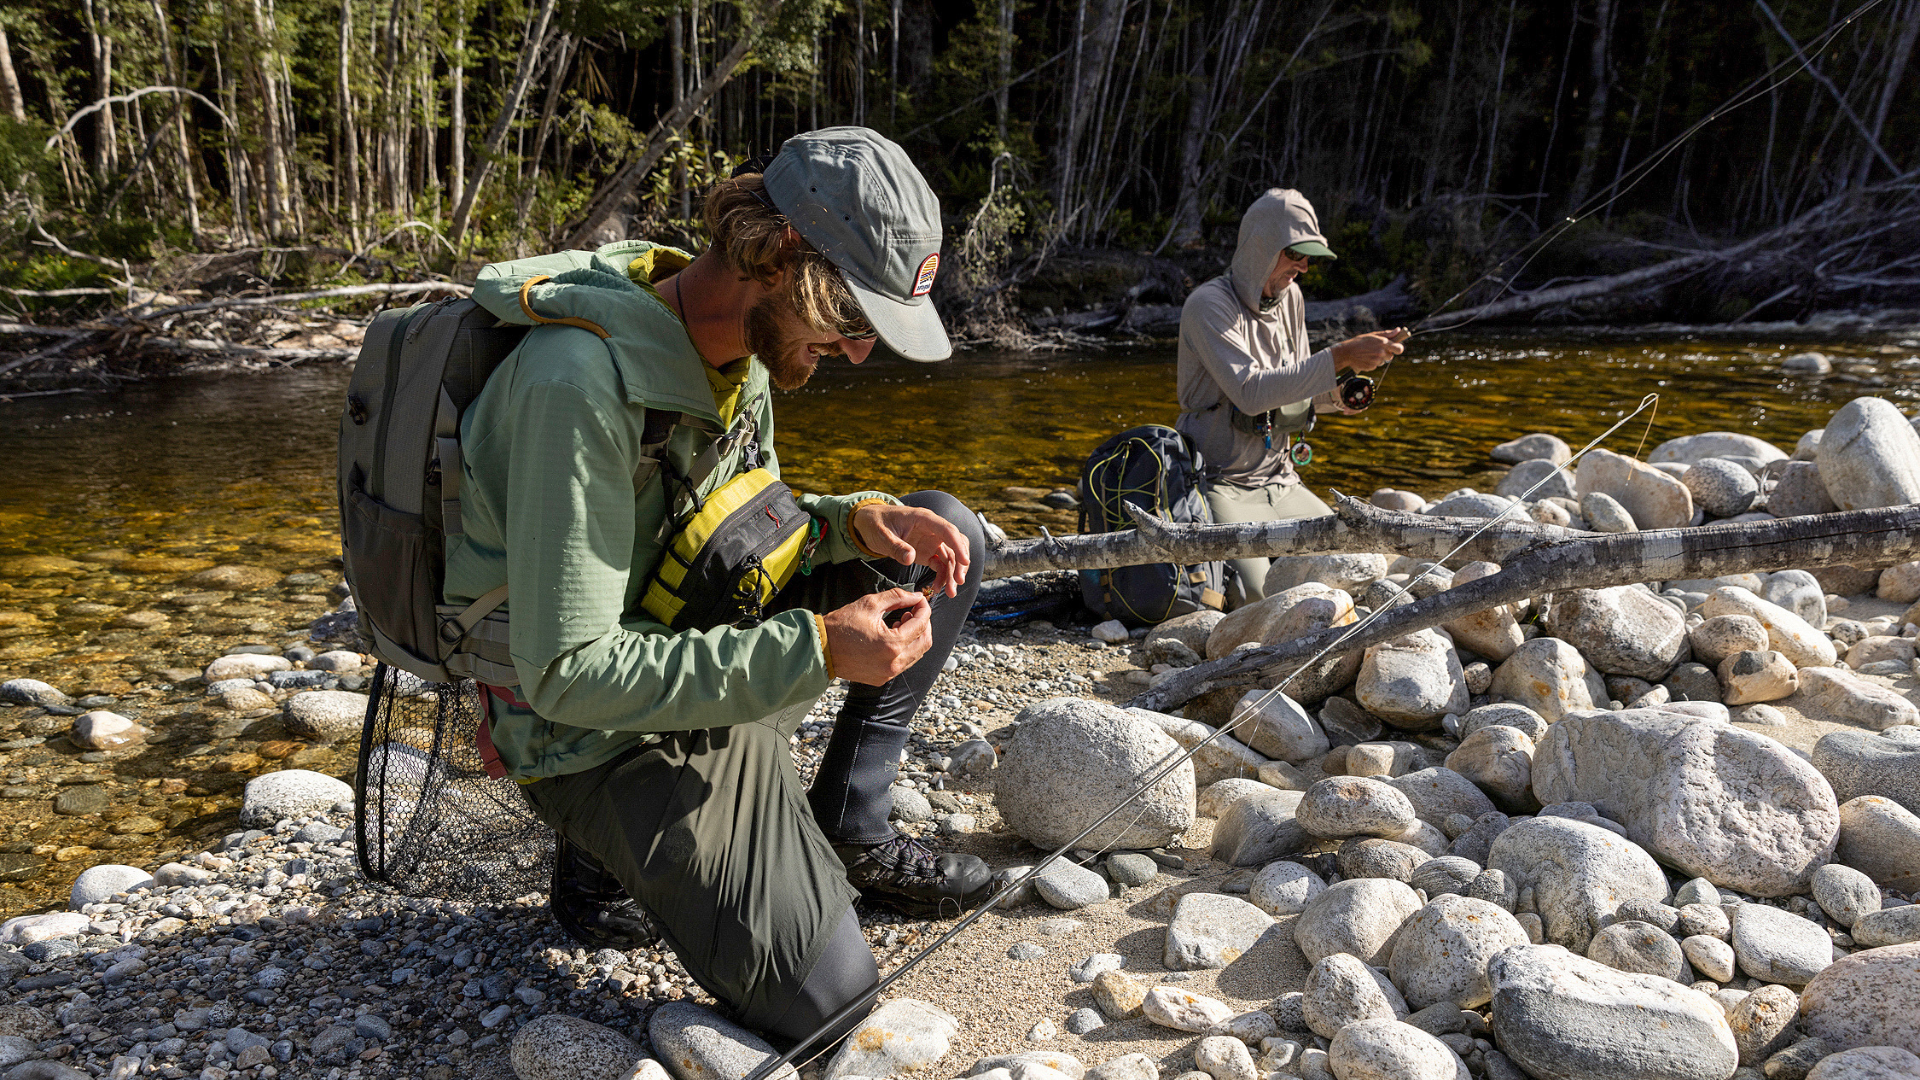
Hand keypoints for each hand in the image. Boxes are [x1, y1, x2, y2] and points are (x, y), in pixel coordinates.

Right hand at [823, 589, 931, 684]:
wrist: (820, 648)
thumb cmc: (842, 625)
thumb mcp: (870, 604)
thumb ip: (897, 597)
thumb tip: (916, 596)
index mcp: (892, 644)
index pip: (921, 624)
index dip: (924, 608)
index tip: (920, 600)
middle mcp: (893, 663)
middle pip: (925, 642)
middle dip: (924, 623)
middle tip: (914, 610)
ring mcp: (888, 674)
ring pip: (916, 654)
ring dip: (915, 636)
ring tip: (902, 621)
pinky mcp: (882, 678)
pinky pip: (904, 663)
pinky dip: (905, 648)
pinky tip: (893, 636)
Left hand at [849, 503, 971, 597]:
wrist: (868, 523)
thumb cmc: (875, 523)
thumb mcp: (881, 535)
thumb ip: (896, 546)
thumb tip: (910, 558)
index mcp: (923, 519)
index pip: (948, 530)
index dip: (958, 545)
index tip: (965, 562)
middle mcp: (932, 529)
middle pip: (955, 543)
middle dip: (959, 563)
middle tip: (958, 581)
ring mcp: (931, 541)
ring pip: (950, 556)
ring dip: (952, 574)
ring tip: (950, 592)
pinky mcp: (927, 551)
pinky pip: (940, 564)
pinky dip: (942, 576)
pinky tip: (937, 587)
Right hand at [1330, 327, 1406, 371]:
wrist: (1347, 352)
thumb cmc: (1360, 341)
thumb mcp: (1373, 335)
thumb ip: (1387, 334)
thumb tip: (1398, 330)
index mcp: (1383, 342)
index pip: (1399, 348)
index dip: (1399, 348)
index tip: (1396, 348)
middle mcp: (1381, 352)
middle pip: (1391, 356)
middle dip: (1386, 354)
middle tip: (1377, 350)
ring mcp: (1376, 361)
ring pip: (1383, 361)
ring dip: (1379, 358)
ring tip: (1369, 353)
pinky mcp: (1372, 367)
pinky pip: (1376, 365)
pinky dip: (1373, 363)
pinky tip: (1366, 358)